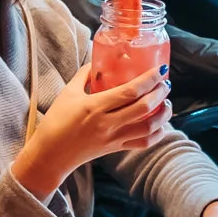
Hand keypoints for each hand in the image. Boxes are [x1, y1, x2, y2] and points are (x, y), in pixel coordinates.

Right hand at [12, 66, 171, 201]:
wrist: (50, 155)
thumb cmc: (56, 122)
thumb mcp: (67, 93)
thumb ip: (84, 75)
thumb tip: (98, 61)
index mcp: (95, 107)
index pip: (129, 92)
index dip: (149, 80)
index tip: (160, 70)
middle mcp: (107, 123)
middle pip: (143, 108)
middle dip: (160, 94)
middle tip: (166, 83)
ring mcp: (113, 138)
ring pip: (148, 128)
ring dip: (162, 115)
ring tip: (167, 103)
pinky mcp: (115, 149)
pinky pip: (142, 144)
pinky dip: (156, 135)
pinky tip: (160, 125)